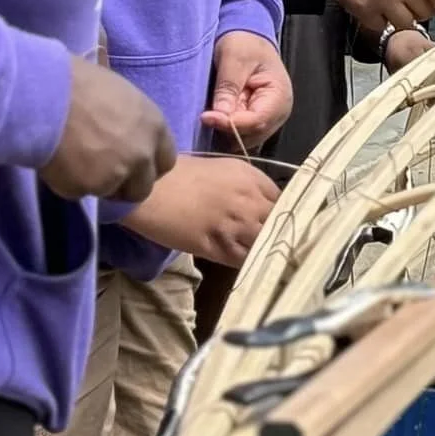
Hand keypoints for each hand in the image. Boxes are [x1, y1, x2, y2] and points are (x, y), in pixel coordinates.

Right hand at [41, 56, 175, 201]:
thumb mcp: (124, 98)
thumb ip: (134, 125)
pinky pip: (79, 191)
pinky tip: (59, 159)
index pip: (165, 162)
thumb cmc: (82, 84)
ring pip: (109, 191)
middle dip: (125, 185)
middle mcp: (141, 156)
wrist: (46, 96)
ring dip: (96, 183)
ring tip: (76, 159)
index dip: (148, 165)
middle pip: (142, 187)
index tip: (133, 164)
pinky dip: (70, 181)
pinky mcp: (85, 189)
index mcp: (155, 128)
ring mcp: (115, 176)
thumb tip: (127, 136)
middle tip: (103, 172)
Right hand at [120, 156, 278, 267]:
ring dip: (266, 252)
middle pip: (280, 224)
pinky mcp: (216, 246)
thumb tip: (261, 204)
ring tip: (269, 260)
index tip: (284, 224)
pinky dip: (247, 264)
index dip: (285, 214)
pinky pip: (242, 260)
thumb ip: (247, 186)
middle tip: (281, 245)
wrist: (149, 189)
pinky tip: (249, 266)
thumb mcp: (223, 169)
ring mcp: (234, 225)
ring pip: (265, 245)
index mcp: (251, 178)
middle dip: (281, 234)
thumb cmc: (180, 174)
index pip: (285, 201)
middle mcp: (249, 200)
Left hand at [204, 31, 291, 149]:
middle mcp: (277, 114)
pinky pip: (240, 136)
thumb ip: (228, 87)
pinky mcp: (255, 122)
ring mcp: (267, 120)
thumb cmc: (244, 44)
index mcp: (279, 96)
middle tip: (206, 114)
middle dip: (227, 128)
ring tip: (212, 112)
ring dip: (225, 131)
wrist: (248, 38)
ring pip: (244, 141)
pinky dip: (226, 131)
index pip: (256, 121)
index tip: (205, 117)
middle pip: (251, 136)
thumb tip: (220, 115)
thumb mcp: (234, 59)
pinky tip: (216, 117)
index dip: (230, 123)